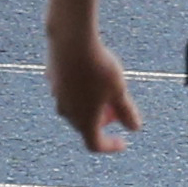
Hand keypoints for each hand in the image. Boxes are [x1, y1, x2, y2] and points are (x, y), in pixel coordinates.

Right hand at [45, 25, 143, 152]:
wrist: (71, 40)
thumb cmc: (98, 67)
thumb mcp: (119, 90)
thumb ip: (126, 112)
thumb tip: (134, 128)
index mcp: (84, 120)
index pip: (95, 144)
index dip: (110, 146)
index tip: (123, 141)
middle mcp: (67, 112)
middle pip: (85, 126)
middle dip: (103, 122)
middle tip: (118, 109)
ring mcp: (57, 96)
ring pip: (76, 110)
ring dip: (93, 107)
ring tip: (107, 91)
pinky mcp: (53, 80)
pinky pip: (70, 93)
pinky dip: (83, 93)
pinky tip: (92, 75)